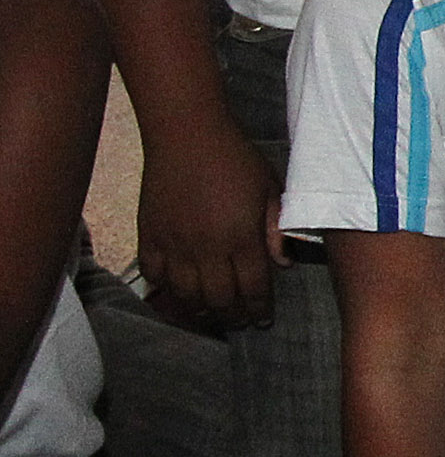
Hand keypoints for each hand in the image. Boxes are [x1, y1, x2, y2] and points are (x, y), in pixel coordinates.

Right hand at [138, 117, 280, 330]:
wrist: (188, 135)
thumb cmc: (236, 158)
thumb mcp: (271, 189)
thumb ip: (277, 228)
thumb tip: (284, 264)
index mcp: (240, 237)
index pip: (253, 287)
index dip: (259, 308)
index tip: (263, 319)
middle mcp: (206, 248)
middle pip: (219, 299)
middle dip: (233, 316)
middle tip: (240, 322)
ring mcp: (174, 245)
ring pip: (185, 295)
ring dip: (200, 310)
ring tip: (212, 315)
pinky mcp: (148, 237)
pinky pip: (154, 276)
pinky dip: (165, 290)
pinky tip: (178, 292)